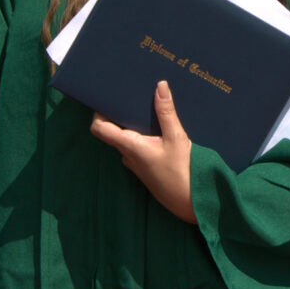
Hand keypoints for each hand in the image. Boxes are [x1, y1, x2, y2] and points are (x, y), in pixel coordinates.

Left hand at [89, 80, 195, 222]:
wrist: (190, 202)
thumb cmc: (183, 172)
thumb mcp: (177, 138)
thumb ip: (166, 112)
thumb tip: (160, 86)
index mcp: (130, 146)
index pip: (100, 128)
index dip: (98, 112)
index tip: (107, 98)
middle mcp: (127, 155)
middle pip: (112, 131)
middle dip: (119, 114)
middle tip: (131, 97)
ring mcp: (135, 163)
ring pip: (125, 139)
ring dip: (132, 125)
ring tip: (145, 108)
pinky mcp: (144, 168)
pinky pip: (136, 147)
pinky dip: (141, 136)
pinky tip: (157, 129)